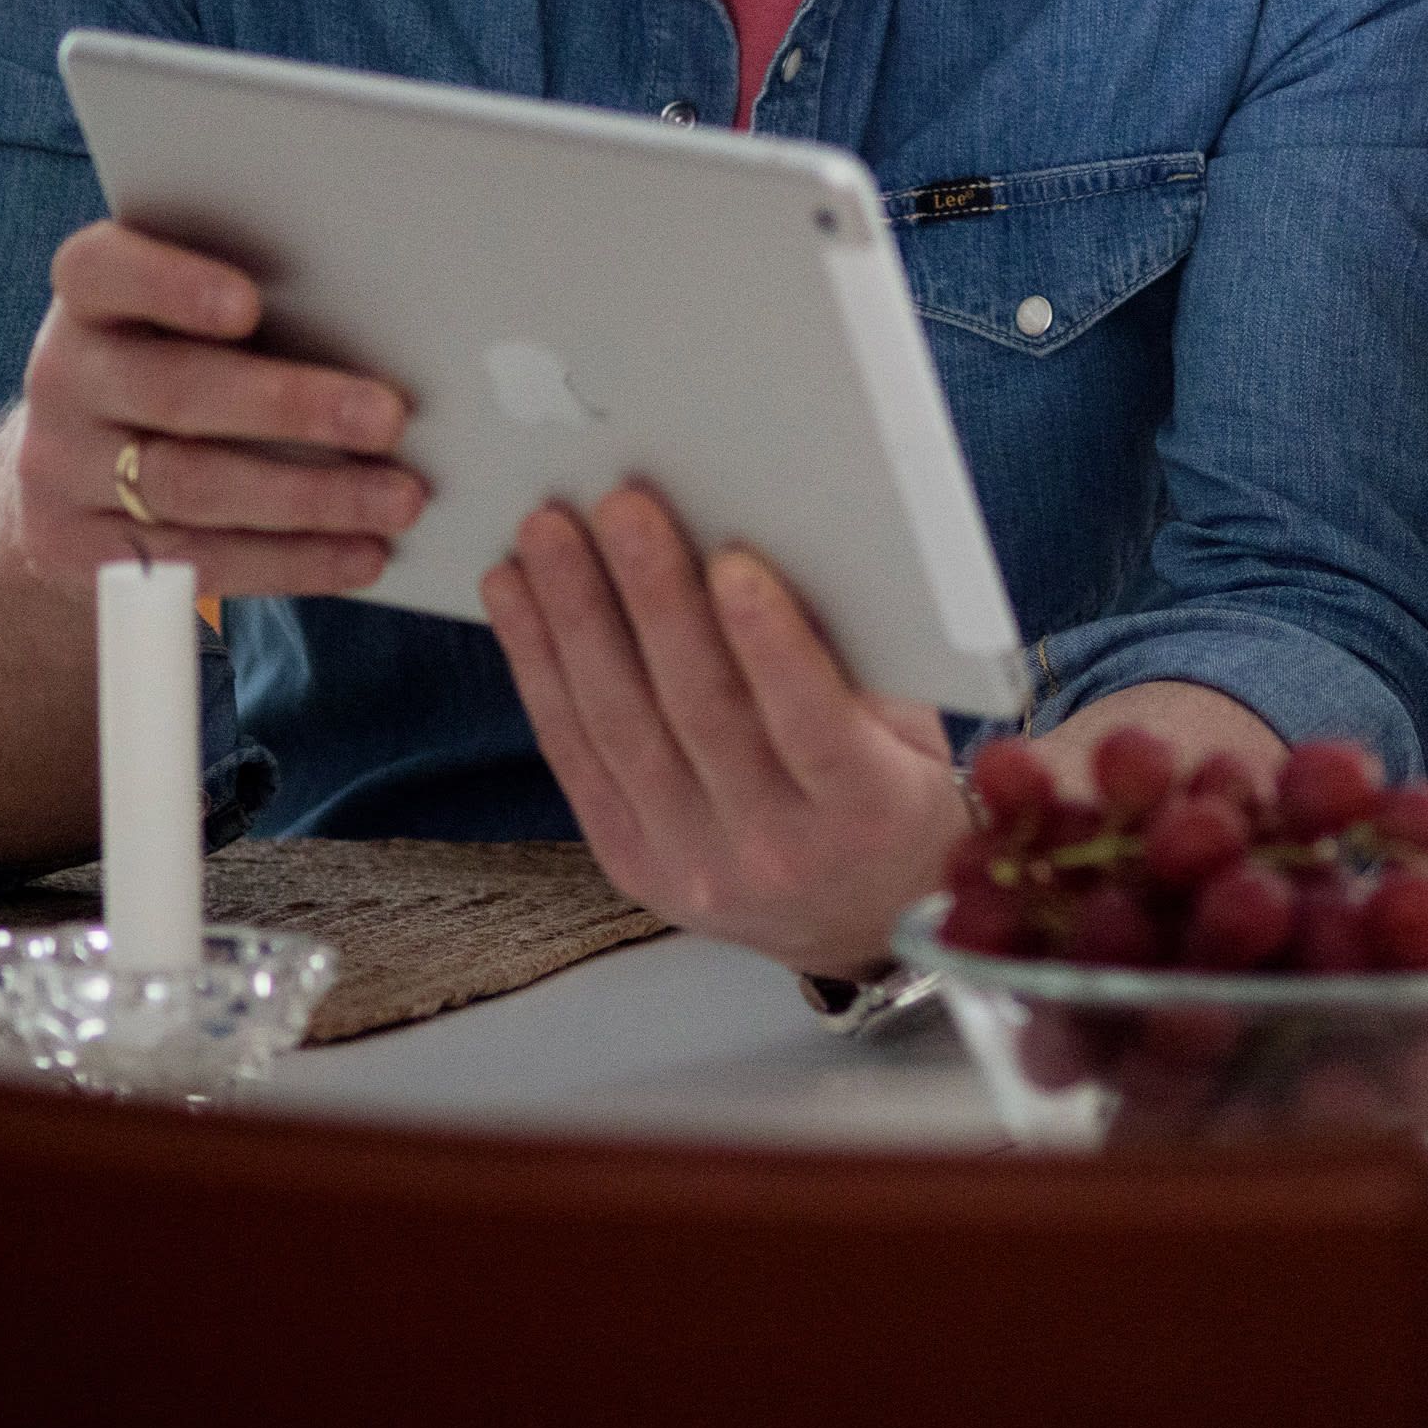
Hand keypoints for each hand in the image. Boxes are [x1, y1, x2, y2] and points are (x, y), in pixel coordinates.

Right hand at [0, 220, 422, 600]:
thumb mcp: (182, 325)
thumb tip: (390, 329)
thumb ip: (253, 313)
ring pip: (192, 487)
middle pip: (174, 392)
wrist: (70, 479)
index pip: (102, 271)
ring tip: (399, 500)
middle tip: (388, 418)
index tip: (249, 304)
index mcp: (89, 299)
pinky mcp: (80, 552)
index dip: (171, 285)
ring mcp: (62, 470)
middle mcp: (64, 378)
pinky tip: (360, 554)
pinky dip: (291, 561)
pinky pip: (197, 561)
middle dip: (290, 407)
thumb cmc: (174, 368)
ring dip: (311, 497)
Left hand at [485, 486, 972, 977]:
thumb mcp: (911, 732)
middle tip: (620, 509)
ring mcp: (689, 863)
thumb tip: (775, 543)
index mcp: (864, 811)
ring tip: (548, 537)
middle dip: (653, 601)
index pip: (813, 726)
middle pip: (700, 714)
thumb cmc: (893, 792)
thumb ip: (853, 659)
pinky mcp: (627, 860)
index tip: (733, 561)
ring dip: (576, 620)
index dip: (770, 644)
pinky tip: (516, 601)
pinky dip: (539, 669)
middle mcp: (773, 850)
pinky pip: (574, 755)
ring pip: (621, 729)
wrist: (861, 918)